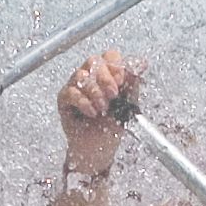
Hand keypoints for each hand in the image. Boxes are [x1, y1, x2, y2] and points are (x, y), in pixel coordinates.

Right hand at [58, 50, 137, 175]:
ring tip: (103, 109)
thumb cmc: (110, 127)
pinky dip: (83, 102)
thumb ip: (132, 84)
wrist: (97, 150)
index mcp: (106, 74)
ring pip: (81, 75)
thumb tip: (142, 63)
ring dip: (95, 92)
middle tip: (113, 95)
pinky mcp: (64, 98)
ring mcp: (75, 85)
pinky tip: (92, 113)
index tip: (121, 80)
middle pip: (94, 61)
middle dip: (105, 77)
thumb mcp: (127, 105)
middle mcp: (90, 76)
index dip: (115, 64)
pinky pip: (71, 92)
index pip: (109, 56)